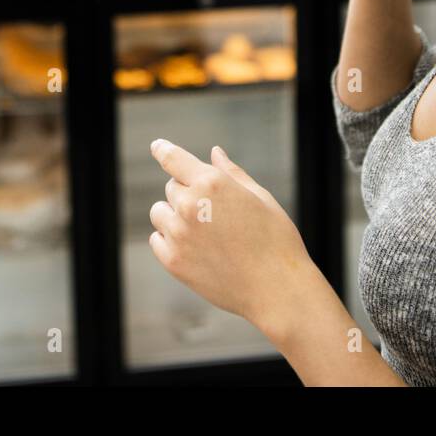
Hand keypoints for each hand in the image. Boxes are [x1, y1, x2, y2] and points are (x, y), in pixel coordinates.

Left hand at [147, 139, 316, 332]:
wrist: (277, 289)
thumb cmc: (276, 239)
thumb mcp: (259, 198)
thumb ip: (231, 173)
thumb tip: (214, 153)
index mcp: (212, 182)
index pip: (173, 158)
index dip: (163, 149)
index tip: (157, 146)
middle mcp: (189, 205)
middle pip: (172, 187)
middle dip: (187, 191)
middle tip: (214, 212)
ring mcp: (179, 234)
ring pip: (160, 213)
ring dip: (174, 215)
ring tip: (204, 231)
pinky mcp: (173, 261)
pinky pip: (157, 240)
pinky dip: (169, 239)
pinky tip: (194, 247)